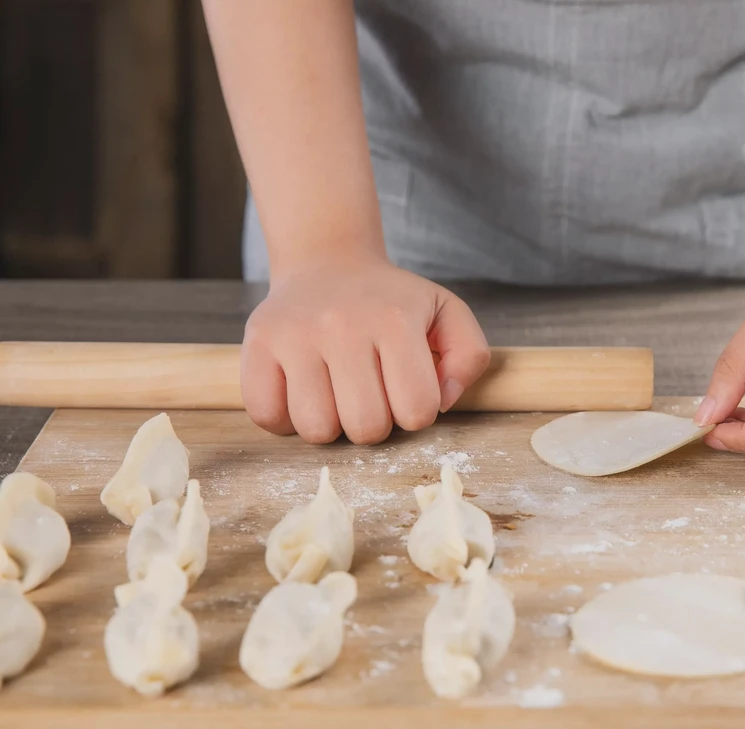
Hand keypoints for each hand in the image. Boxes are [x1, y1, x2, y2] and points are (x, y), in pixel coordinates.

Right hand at [241, 256, 490, 443]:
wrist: (328, 263)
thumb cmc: (391, 301)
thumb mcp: (447, 313)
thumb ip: (469, 357)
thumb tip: (444, 401)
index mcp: (395, 319)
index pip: (417, 410)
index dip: (417, 412)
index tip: (407, 390)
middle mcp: (342, 325)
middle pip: (366, 427)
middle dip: (375, 424)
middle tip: (371, 396)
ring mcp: (294, 334)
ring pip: (316, 429)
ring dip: (331, 426)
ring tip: (337, 395)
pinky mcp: (256, 344)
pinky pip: (267, 417)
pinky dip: (286, 421)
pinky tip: (302, 394)